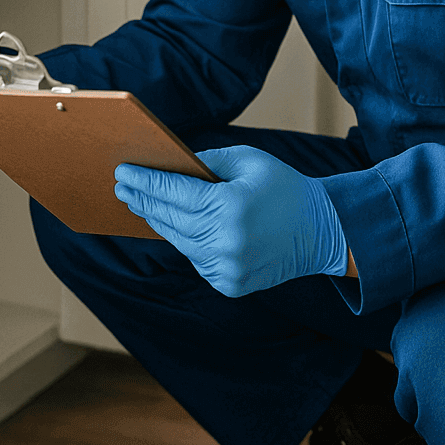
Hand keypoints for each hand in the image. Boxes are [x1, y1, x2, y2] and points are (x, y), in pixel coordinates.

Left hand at [114, 146, 347, 296]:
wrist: (322, 232)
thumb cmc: (285, 188)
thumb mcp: (249, 161)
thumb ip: (208, 160)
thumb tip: (172, 165)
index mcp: (230, 207)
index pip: (174, 193)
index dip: (145, 181)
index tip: (123, 171)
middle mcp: (225, 242)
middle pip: (169, 218)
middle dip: (143, 200)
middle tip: (121, 185)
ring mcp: (226, 267)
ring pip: (178, 241)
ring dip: (157, 221)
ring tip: (139, 203)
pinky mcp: (229, 283)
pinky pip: (194, 258)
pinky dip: (181, 240)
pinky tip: (168, 225)